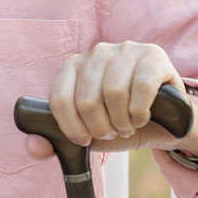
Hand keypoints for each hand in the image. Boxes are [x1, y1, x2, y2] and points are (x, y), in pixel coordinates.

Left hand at [25, 41, 197, 160]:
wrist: (163, 121)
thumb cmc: (118, 122)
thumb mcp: (86, 134)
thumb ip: (55, 141)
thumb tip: (34, 147)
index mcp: (73, 66)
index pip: (59, 98)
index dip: (71, 127)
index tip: (84, 140)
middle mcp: (97, 52)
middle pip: (86, 99)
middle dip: (100, 127)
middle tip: (112, 131)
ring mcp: (125, 50)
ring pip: (114, 93)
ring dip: (122, 121)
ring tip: (127, 125)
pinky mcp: (153, 56)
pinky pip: (141, 87)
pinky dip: (140, 112)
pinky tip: (142, 117)